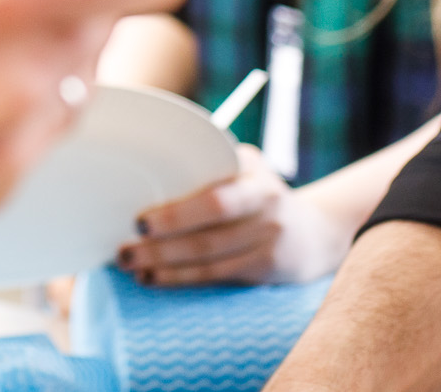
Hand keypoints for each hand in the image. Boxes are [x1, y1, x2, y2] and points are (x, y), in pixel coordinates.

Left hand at [119, 145, 352, 285]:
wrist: (317, 230)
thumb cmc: (259, 192)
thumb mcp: (245, 166)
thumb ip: (209, 161)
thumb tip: (145, 162)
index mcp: (255, 176)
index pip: (216, 200)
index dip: (177, 214)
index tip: (139, 221)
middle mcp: (265, 209)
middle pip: (208, 236)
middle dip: (160, 246)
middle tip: (123, 250)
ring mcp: (268, 242)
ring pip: (208, 260)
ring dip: (164, 266)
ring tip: (130, 265)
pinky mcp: (264, 270)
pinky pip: (216, 276)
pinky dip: (181, 279)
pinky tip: (154, 278)